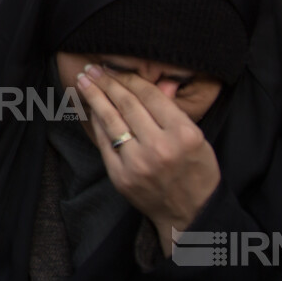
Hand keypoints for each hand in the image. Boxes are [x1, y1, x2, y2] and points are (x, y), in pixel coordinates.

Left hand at [76, 64, 220, 255]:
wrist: (191, 212)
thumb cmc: (196, 170)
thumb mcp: (198, 137)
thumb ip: (175, 109)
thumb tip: (161, 80)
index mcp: (184, 134)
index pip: (150, 96)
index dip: (128, 78)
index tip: (112, 68)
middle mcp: (160, 147)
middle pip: (127, 105)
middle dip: (106, 83)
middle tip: (91, 69)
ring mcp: (138, 163)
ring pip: (111, 121)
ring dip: (94, 97)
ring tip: (83, 81)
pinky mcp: (121, 176)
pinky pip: (105, 142)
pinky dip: (97, 123)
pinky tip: (91, 109)